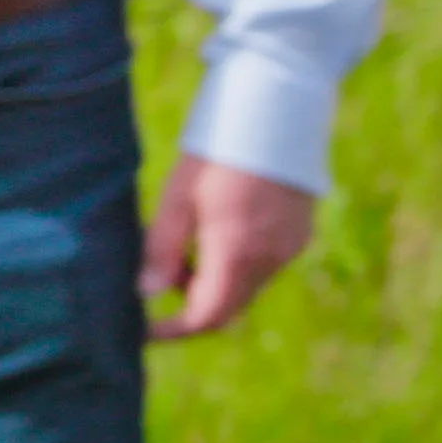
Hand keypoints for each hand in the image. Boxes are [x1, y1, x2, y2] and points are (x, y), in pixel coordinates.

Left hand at [142, 152, 315, 339]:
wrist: (276, 112)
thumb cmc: (216, 152)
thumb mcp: (177, 198)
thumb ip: (161, 249)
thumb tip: (146, 293)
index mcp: (236, 255)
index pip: (205, 317)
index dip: (172, 330)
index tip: (142, 330)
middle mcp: (269, 260)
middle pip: (228, 306)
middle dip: (190, 302)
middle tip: (155, 274)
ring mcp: (289, 248)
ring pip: (245, 286)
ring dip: (211, 280)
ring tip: (180, 238)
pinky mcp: (299, 234)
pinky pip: (262, 265)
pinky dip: (234, 263)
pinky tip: (214, 228)